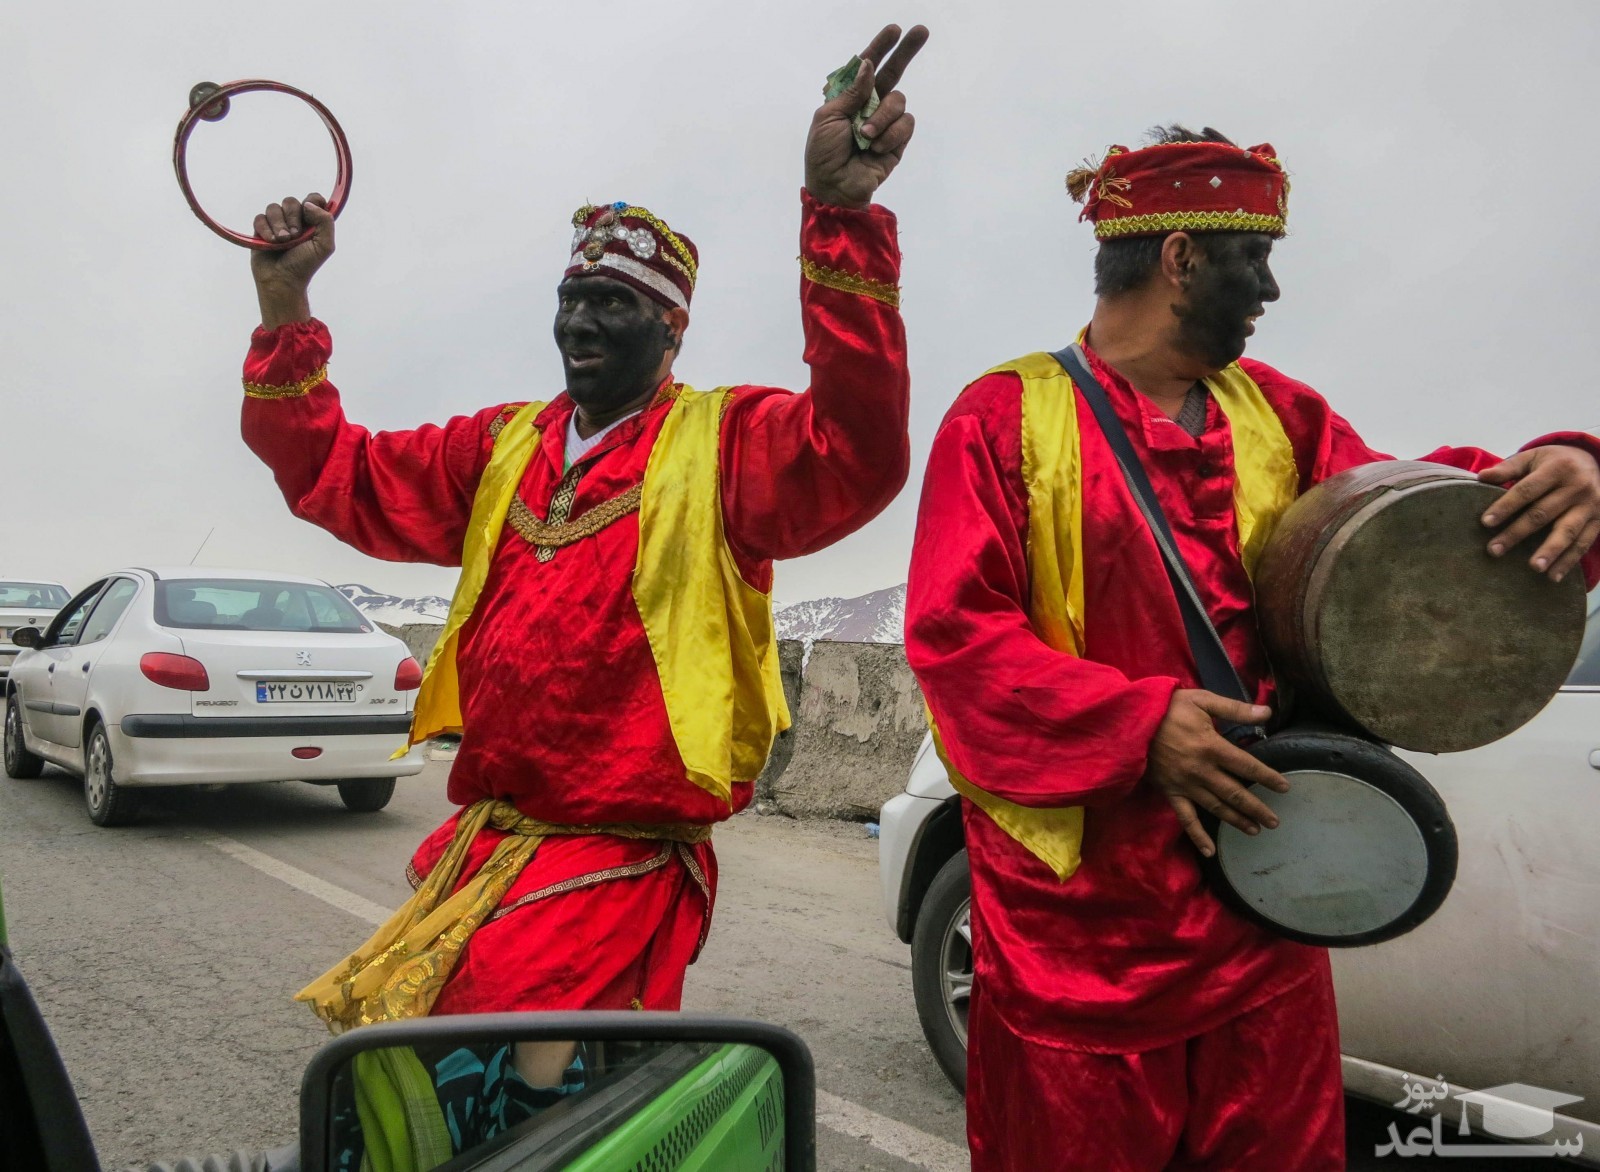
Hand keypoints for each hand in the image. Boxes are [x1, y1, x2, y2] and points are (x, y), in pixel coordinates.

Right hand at [250, 193, 335, 328]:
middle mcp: (295, 220)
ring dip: (278, 225)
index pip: (313, 199)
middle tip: (295, 236)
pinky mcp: (261, 229)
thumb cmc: (305, 265)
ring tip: (282, 242)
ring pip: (274, 208)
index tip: (310, 216)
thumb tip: (308, 204)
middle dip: (293, 218)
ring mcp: (277, 224)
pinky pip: (260, 218)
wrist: (282, 280)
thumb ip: (325, 221)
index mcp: (312, 222)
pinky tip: (270, 243)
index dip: (312, 203)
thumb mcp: (324, 245)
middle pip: (291, 201)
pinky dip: (265, 230)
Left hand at [804, 24, 927, 208]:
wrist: (835, 187)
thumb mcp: (828, 118)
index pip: (867, 67)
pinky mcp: (897, 141)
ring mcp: (885, 122)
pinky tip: (875, 149)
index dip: (880, 48)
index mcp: (850, 97)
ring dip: (882, 117)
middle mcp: (870, 105)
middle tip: (921, 31)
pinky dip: (890, 135)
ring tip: (864, 137)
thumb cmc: (824, 154)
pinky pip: (905, 124)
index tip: (894, 30)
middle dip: (907, 51)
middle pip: (894, 72)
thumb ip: (852, 92)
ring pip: (899, 101)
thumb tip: (868, 64)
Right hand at [1145, 690, 1289, 858]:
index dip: (1267, 777)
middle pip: (1235, 794)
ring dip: (1237, 820)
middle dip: (1257, 808)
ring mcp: (1185, 784)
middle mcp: (1201, 771)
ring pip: (1216, 808)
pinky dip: (1197, 836)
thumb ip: (1235, 709)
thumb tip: (1268, 713)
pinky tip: (1210, 851)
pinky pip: (1185, 818)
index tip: (1284, 788)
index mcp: (1212, 747)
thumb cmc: (1169, 708)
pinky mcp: (1170, 792)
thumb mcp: (1203, 700)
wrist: (1131, 720)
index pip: (1247, 766)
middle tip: (1274, 822)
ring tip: (1255, 830)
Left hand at [1478, 445, 1599, 581]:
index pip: (1527, 490)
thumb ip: (1508, 468)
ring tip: (1533, 567)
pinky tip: (1553, 577)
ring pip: (1567, 531)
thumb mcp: (1533, 457)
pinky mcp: (1599, 521)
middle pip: (1543, 513)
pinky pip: (1584, 543)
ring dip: (1550, 551)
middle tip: (1494, 550)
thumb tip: (1480, 477)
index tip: (1486, 522)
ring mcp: (1591, 505)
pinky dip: (1569, 561)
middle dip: (1517, 533)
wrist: (1592, 460)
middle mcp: (1577, 487)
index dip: (1506, 506)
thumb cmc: (1553, 462)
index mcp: (1558, 468)